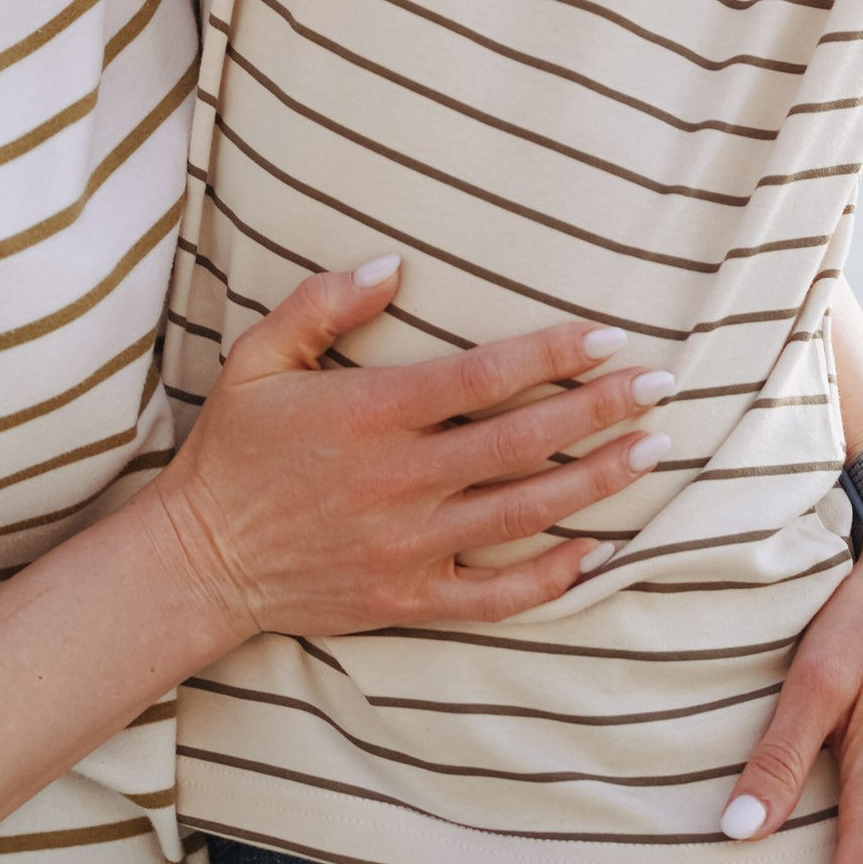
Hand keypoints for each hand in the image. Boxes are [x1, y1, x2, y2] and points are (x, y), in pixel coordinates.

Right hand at [148, 261, 676, 641]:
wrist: (200, 561)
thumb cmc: (234, 451)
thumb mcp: (260, 358)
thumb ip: (323, 304)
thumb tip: (392, 265)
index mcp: (373, 415)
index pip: (484, 377)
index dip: (553, 354)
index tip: (607, 335)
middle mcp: (402, 481)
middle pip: (524, 441)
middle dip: (601, 410)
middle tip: (662, 385)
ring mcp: (411, 545)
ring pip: (526, 512)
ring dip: (597, 479)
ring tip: (652, 448)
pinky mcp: (411, 598)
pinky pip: (498, 592)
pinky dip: (554, 576)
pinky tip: (599, 550)